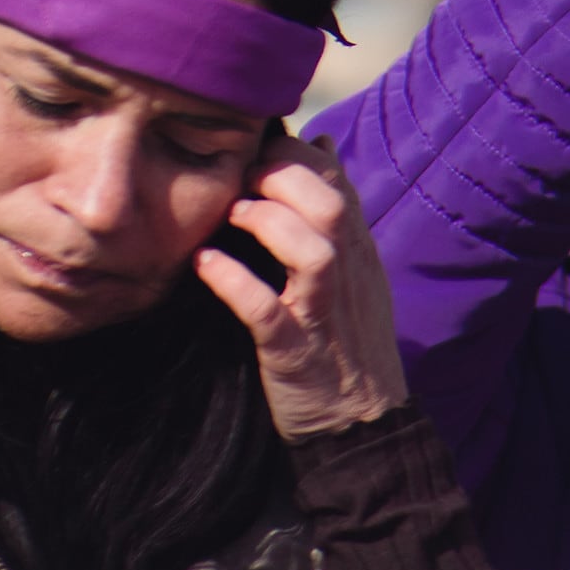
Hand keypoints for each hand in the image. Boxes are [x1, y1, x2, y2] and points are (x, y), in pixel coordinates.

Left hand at [193, 133, 410, 442]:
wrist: (364, 425)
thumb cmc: (348, 342)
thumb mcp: (354, 270)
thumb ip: (335, 212)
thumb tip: (318, 144)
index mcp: (357, 255)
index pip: (337, 183)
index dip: (296, 155)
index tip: (258, 150)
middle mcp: (347, 278)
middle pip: (329, 207)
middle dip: (282, 178)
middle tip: (242, 176)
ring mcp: (323, 316)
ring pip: (312, 253)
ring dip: (268, 223)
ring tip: (232, 215)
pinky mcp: (296, 354)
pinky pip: (267, 312)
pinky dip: (234, 284)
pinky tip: (205, 266)